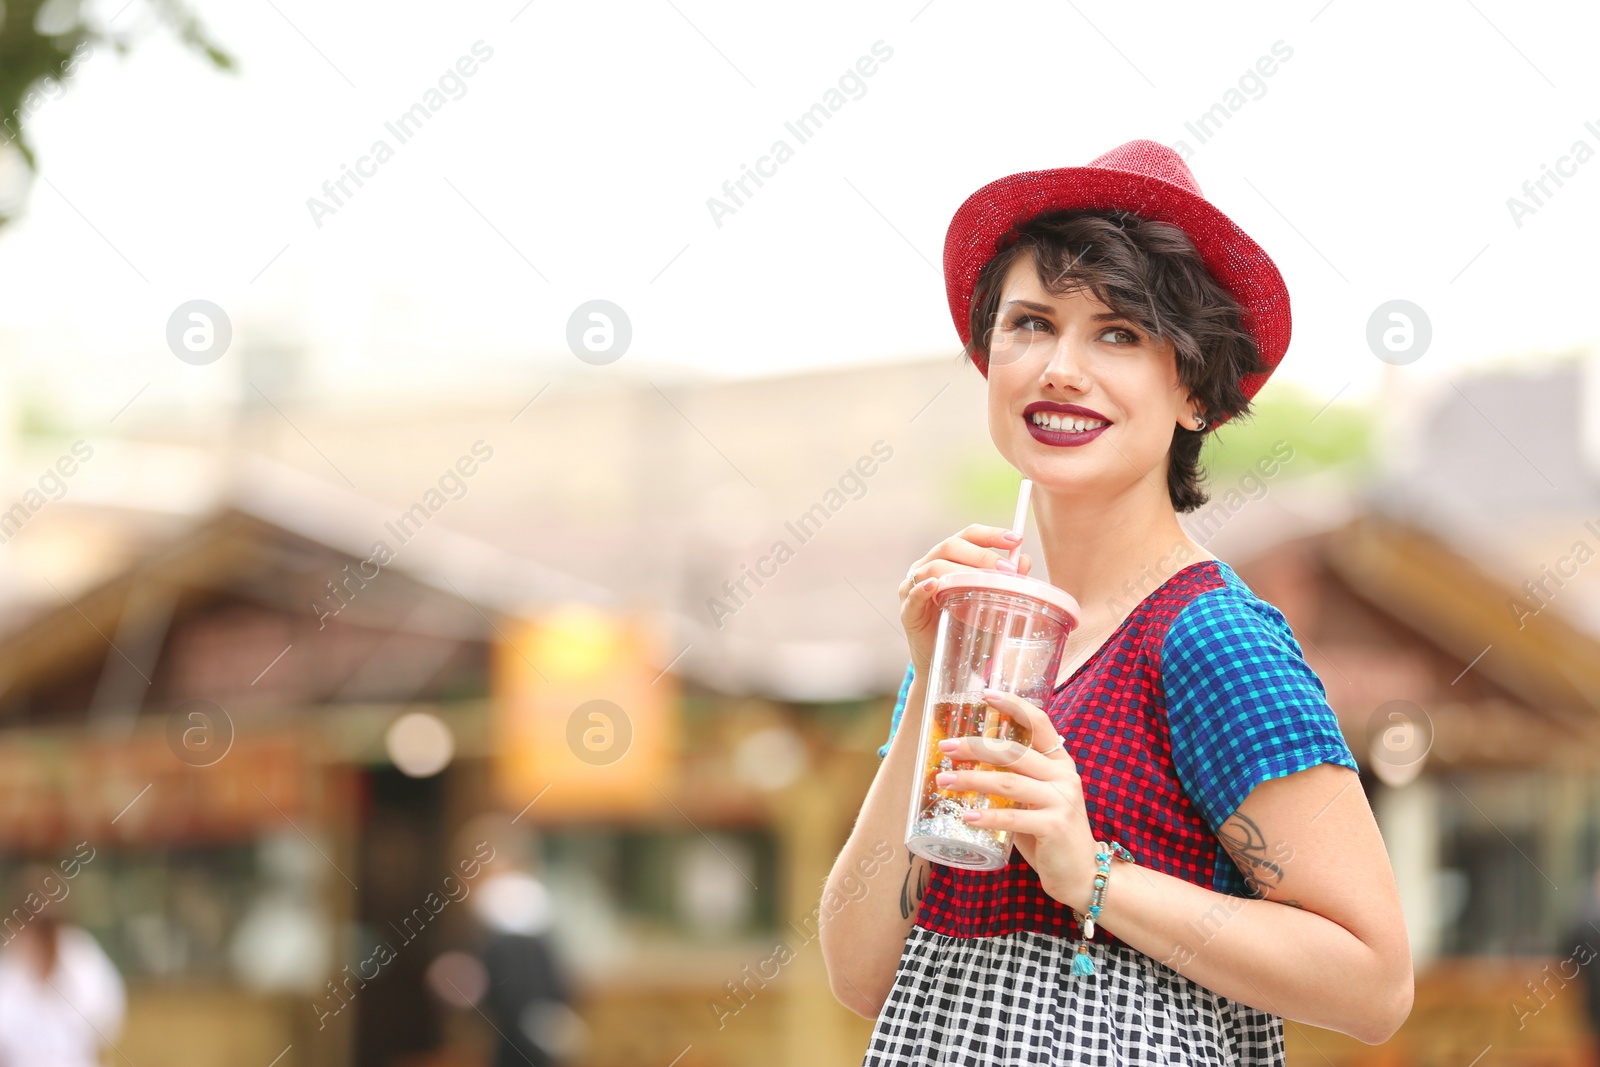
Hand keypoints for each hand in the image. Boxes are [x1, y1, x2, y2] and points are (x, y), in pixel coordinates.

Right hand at [899, 526, 1032, 674]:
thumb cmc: (967, 628)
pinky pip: (913, 594)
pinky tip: (935, 586)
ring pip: (934, 567)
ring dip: (960, 571)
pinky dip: (923, 589)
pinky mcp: (907, 610)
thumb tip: (1025, 561)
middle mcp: (928, 566)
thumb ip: (1005, 581)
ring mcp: (913, 586)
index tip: (1015, 540)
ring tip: (984, 582)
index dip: (991, 534)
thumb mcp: (989, 603)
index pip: (968, 535)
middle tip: (1007, 570)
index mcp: (949, 558)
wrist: (946, 665)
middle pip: (951, 546)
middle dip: (982, 555)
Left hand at [932, 688, 1098, 912]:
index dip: (1014, 706)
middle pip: (1014, 752)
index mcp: (1060, 763)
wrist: (1082, 873)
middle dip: (975, 747)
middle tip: (946, 748)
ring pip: (1008, 781)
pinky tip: (967, 816)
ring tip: (944, 782)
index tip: (986, 695)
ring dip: (971, 781)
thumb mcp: (1036, 800)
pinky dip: (987, 816)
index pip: (1040, 724)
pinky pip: (1013, 816)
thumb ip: (1014, 781)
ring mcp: (1062, 800)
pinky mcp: (1055, 826)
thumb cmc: (1050, 834)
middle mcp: (1064, 776)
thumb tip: (968, 764)